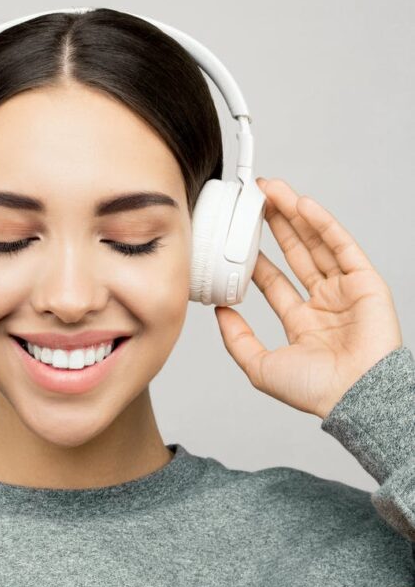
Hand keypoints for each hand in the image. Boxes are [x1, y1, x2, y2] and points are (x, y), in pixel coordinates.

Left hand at [214, 177, 402, 419]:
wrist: (355, 396)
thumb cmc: (317, 391)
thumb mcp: (261, 367)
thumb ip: (237, 339)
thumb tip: (219, 313)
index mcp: (303, 323)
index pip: (274, 281)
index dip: (257, 256)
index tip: (238, 235)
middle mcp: (325, 304)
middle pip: (296, 254)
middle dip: (275, 225)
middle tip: (255, 200)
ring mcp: (346, 291)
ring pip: (317, 243)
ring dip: (295, 215)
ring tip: (273, 190)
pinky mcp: (366, 282)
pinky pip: (342, 246)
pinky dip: (323, 224)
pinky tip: (302, 205)